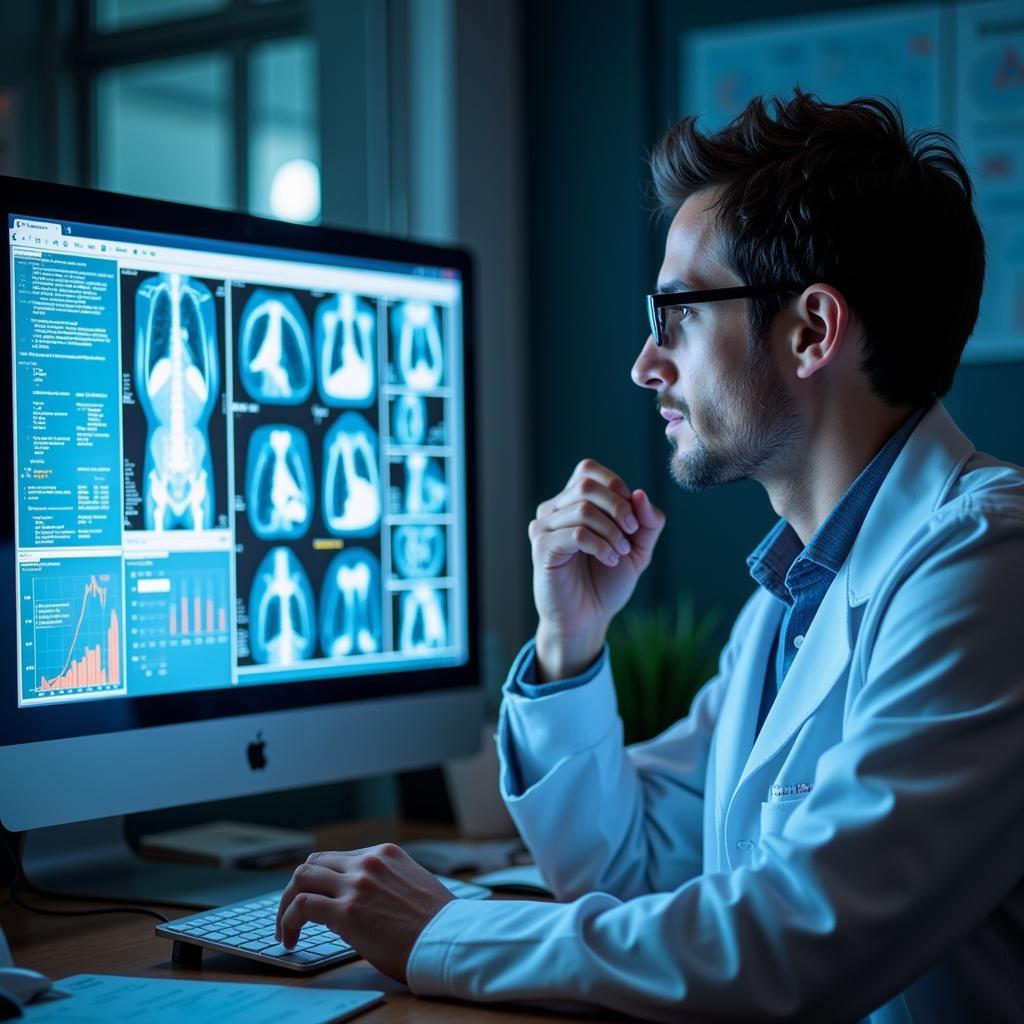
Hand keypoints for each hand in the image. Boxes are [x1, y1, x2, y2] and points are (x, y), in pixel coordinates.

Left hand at [275, 844, 454, 982]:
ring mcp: (356, 884)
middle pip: (314, 863)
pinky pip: (301, 906)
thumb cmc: (436, 922)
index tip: (316, 900)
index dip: (321, 880)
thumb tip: (356, 900)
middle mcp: (368, 862)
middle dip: (297, 888)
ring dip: (286, 903)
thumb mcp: (411, 884)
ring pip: (301, 877)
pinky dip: (288, 920)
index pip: (337, 858)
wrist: (447, 939)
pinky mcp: (347, 912)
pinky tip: (289, 938)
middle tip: (292, 913)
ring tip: (285, 928)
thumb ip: (383, 883)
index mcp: (385, 853)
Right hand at [530, 459, 664, 678]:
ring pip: (583, 509)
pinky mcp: (542, 548)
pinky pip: (576, 533)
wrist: (588, 619)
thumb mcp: (639, 548)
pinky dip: (601, 545)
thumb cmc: (608, 581)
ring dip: (612, 531)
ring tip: (620, 554)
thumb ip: (647, 521)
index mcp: (572, 502)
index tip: (632, 519)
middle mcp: (553, 509)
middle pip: (587, 485)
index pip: (588, 469)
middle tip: (631, 536)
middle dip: (619, 508)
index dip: (616, 486)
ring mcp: (544, 528)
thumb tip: (640, 494)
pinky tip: (609, 560)